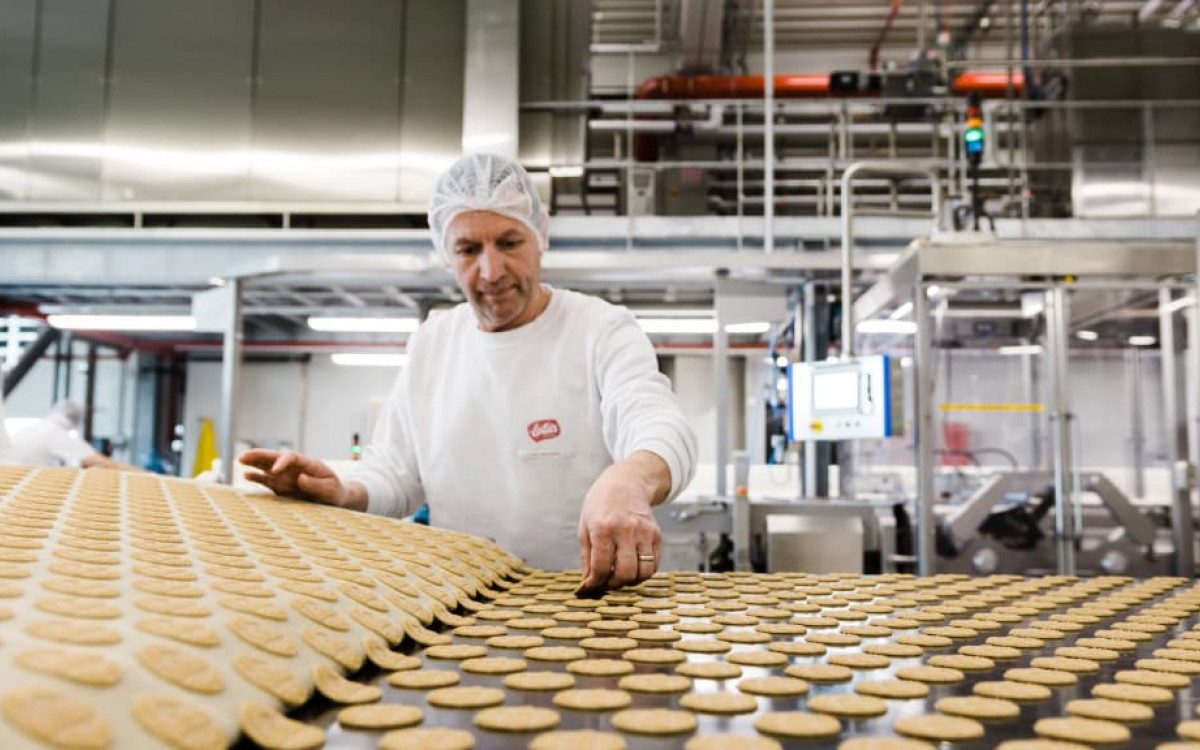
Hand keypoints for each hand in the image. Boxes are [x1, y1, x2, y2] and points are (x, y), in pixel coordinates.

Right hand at [239, 449, 365, 510]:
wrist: (334, 499)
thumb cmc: (335, 492)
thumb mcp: (330, 489)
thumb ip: (316, 484)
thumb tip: (299, 478)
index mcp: (308, 464)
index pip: (292, 457)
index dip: (282, 462)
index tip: (275, 470)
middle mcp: (294, 467)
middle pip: (275, 457)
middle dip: (260, 455)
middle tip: (244, 455)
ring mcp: (286, 476)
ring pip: (267, 466)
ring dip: (254, 462)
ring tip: (240, 460)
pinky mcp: (281, 486)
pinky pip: (266, 480)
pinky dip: (257, 477)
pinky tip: (246, 475)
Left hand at [577, 451, 669, 590]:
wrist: (626, 483)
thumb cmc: (601, 505)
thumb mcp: (585, 526)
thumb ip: (587, 556)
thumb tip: (588, 582)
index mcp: (603, 528)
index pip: (601, 567)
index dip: (596, 582)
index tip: (593, 584)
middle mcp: (625, 530)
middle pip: (625, 573)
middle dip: (614, 584)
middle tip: (608, 582)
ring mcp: (644, 532)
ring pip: (643, 572)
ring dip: (631, 581)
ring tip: (621, 576)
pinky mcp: (656, 534)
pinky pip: (654, 564)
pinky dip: (644, 572)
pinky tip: (633, 567)